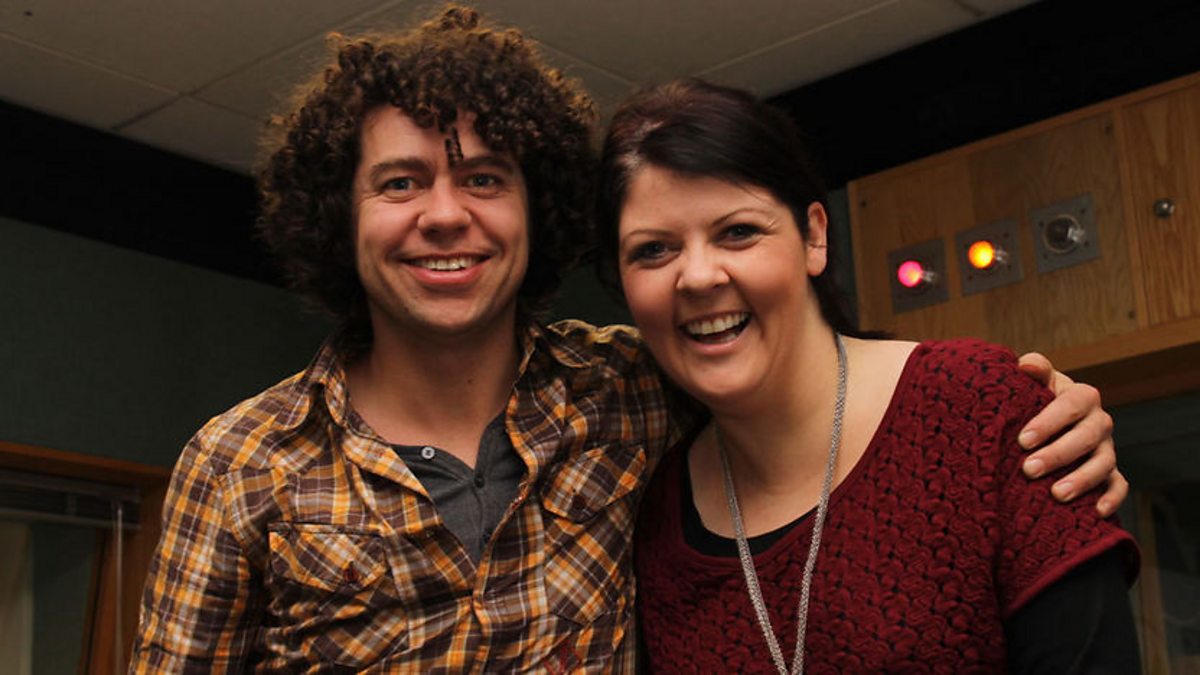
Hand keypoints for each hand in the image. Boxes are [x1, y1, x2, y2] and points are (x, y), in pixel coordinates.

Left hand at [1016, 352, 1127, 516]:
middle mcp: (1099, 422)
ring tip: (1056, 494)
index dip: (1049, 422)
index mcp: (1082, 396)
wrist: (1046, 424)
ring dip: (1081, 480)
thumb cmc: (1035, 401)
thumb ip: (1034, 371)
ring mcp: (1106, 449)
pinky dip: (1112, 498)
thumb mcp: (1035, 384)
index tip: (1023, 440)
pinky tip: (1096, 512)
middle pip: (1086, 437)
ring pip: (1103, 464)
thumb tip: (1026, 364)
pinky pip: (1119, 486)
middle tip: (1028, 469)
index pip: (1070, 405)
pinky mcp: (1110, 473)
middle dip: (1058, 454)